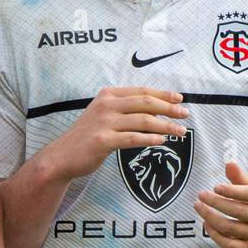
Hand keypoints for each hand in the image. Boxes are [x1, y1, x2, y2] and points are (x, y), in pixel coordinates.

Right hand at [42, 86, 189, 180]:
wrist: (62, 156)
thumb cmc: (86, 137)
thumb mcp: (103, 115)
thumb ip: (124, 109)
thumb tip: (155, 110)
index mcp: (108, 95)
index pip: (141, 91)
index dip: (163, 94)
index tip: (180, 99)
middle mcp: (106, 105)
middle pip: (145, 103)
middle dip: (169, 108)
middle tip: (185, 114)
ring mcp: (103, 122)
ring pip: (143, 121)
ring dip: (165, 126)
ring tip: (180, 132)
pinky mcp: (102, 141)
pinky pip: (133, 138)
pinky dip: (150, 139)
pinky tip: (162, 142)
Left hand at [194, 162, 247, 247]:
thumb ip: (239, 177)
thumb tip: (229, 164)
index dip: (232, 191)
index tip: (215, 187)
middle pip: (237, 211)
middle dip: (215, 202)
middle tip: (200, 195)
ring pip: (230, 228)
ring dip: (210, 217)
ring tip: (198, 207)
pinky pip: (229, 245)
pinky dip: (214, 235)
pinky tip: (206, 223)